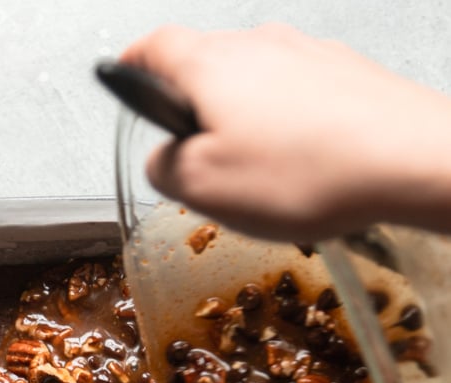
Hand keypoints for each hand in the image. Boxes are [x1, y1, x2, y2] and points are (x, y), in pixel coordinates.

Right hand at [120, 24, 450, 239]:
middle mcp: (258, 47)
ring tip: (257, 178)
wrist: (408, 161)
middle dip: (193, 111)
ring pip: (253, 87)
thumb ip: (164, 170)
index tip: (122, 74)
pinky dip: (285, 129)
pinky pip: (295, 100)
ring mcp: (305, 56)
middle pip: (205, 67)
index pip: (154, 47)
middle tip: (197, 163)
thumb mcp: (204, 188)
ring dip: (243, 124)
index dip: (132, 65)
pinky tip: (298, 169)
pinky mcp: (342, 77)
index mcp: (210, 66)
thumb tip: (161, 161)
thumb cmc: (308, 172)